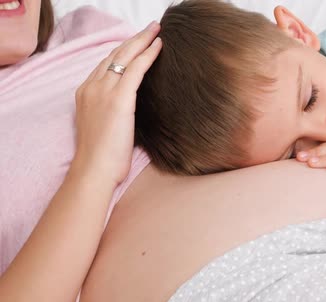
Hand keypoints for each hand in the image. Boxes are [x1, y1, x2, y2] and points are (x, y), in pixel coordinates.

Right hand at [72, 22, 161, 185]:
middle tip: (150, 27)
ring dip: (143, 40)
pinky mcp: (118, 98)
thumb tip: (128, 109)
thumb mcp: (103, 127)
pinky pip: (135, 69)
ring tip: (157, 31)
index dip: (123, 51)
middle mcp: (91, 86)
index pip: (105, 63)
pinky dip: (148, 55)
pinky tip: (159, 46)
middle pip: (114, 54)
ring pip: (125, 56)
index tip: (137, 43)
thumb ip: (113, 111)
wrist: (94, 170)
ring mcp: (103, 91)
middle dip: (133, 39)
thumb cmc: (101, 158)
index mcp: (85, 92)